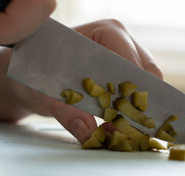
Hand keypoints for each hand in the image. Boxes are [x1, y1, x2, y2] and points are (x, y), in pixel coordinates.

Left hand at [8, 19, 162, 143]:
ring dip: (140, 110)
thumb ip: (65, 111)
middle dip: (140, 102)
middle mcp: (122, 42)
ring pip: (150, 86)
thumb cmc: (37, 71)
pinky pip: (141, 95)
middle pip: (148, 74)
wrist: (34, 74)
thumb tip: (88, 133)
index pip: (131, 60)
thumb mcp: (45, 92)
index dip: (133, 88)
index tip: (129, 114)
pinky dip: (135, 112)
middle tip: (131, 127)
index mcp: (105, 33)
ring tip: (127, 130)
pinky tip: (124, 127)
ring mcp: (128, 59)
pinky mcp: (127, 75)